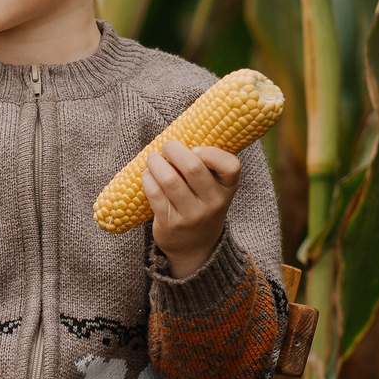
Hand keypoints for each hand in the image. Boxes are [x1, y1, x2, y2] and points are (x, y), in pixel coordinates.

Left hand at [143, 139, 240, 277]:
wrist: (196, 246)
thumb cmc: (203, 204)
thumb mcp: (216, 187)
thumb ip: (207, 164)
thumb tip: (180, 131)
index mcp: (228, 188)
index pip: (231, 166)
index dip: (211, 153)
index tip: (195, 149)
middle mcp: (214, 203)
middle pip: (193, 168)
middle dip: (174, 150)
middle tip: (167, 146)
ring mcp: (192, 215)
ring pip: (170, 180)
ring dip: (156, 163)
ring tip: (153, 159)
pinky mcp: (171, 224)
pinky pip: (155, 195)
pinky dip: (147, 179)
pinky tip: (147, 175)